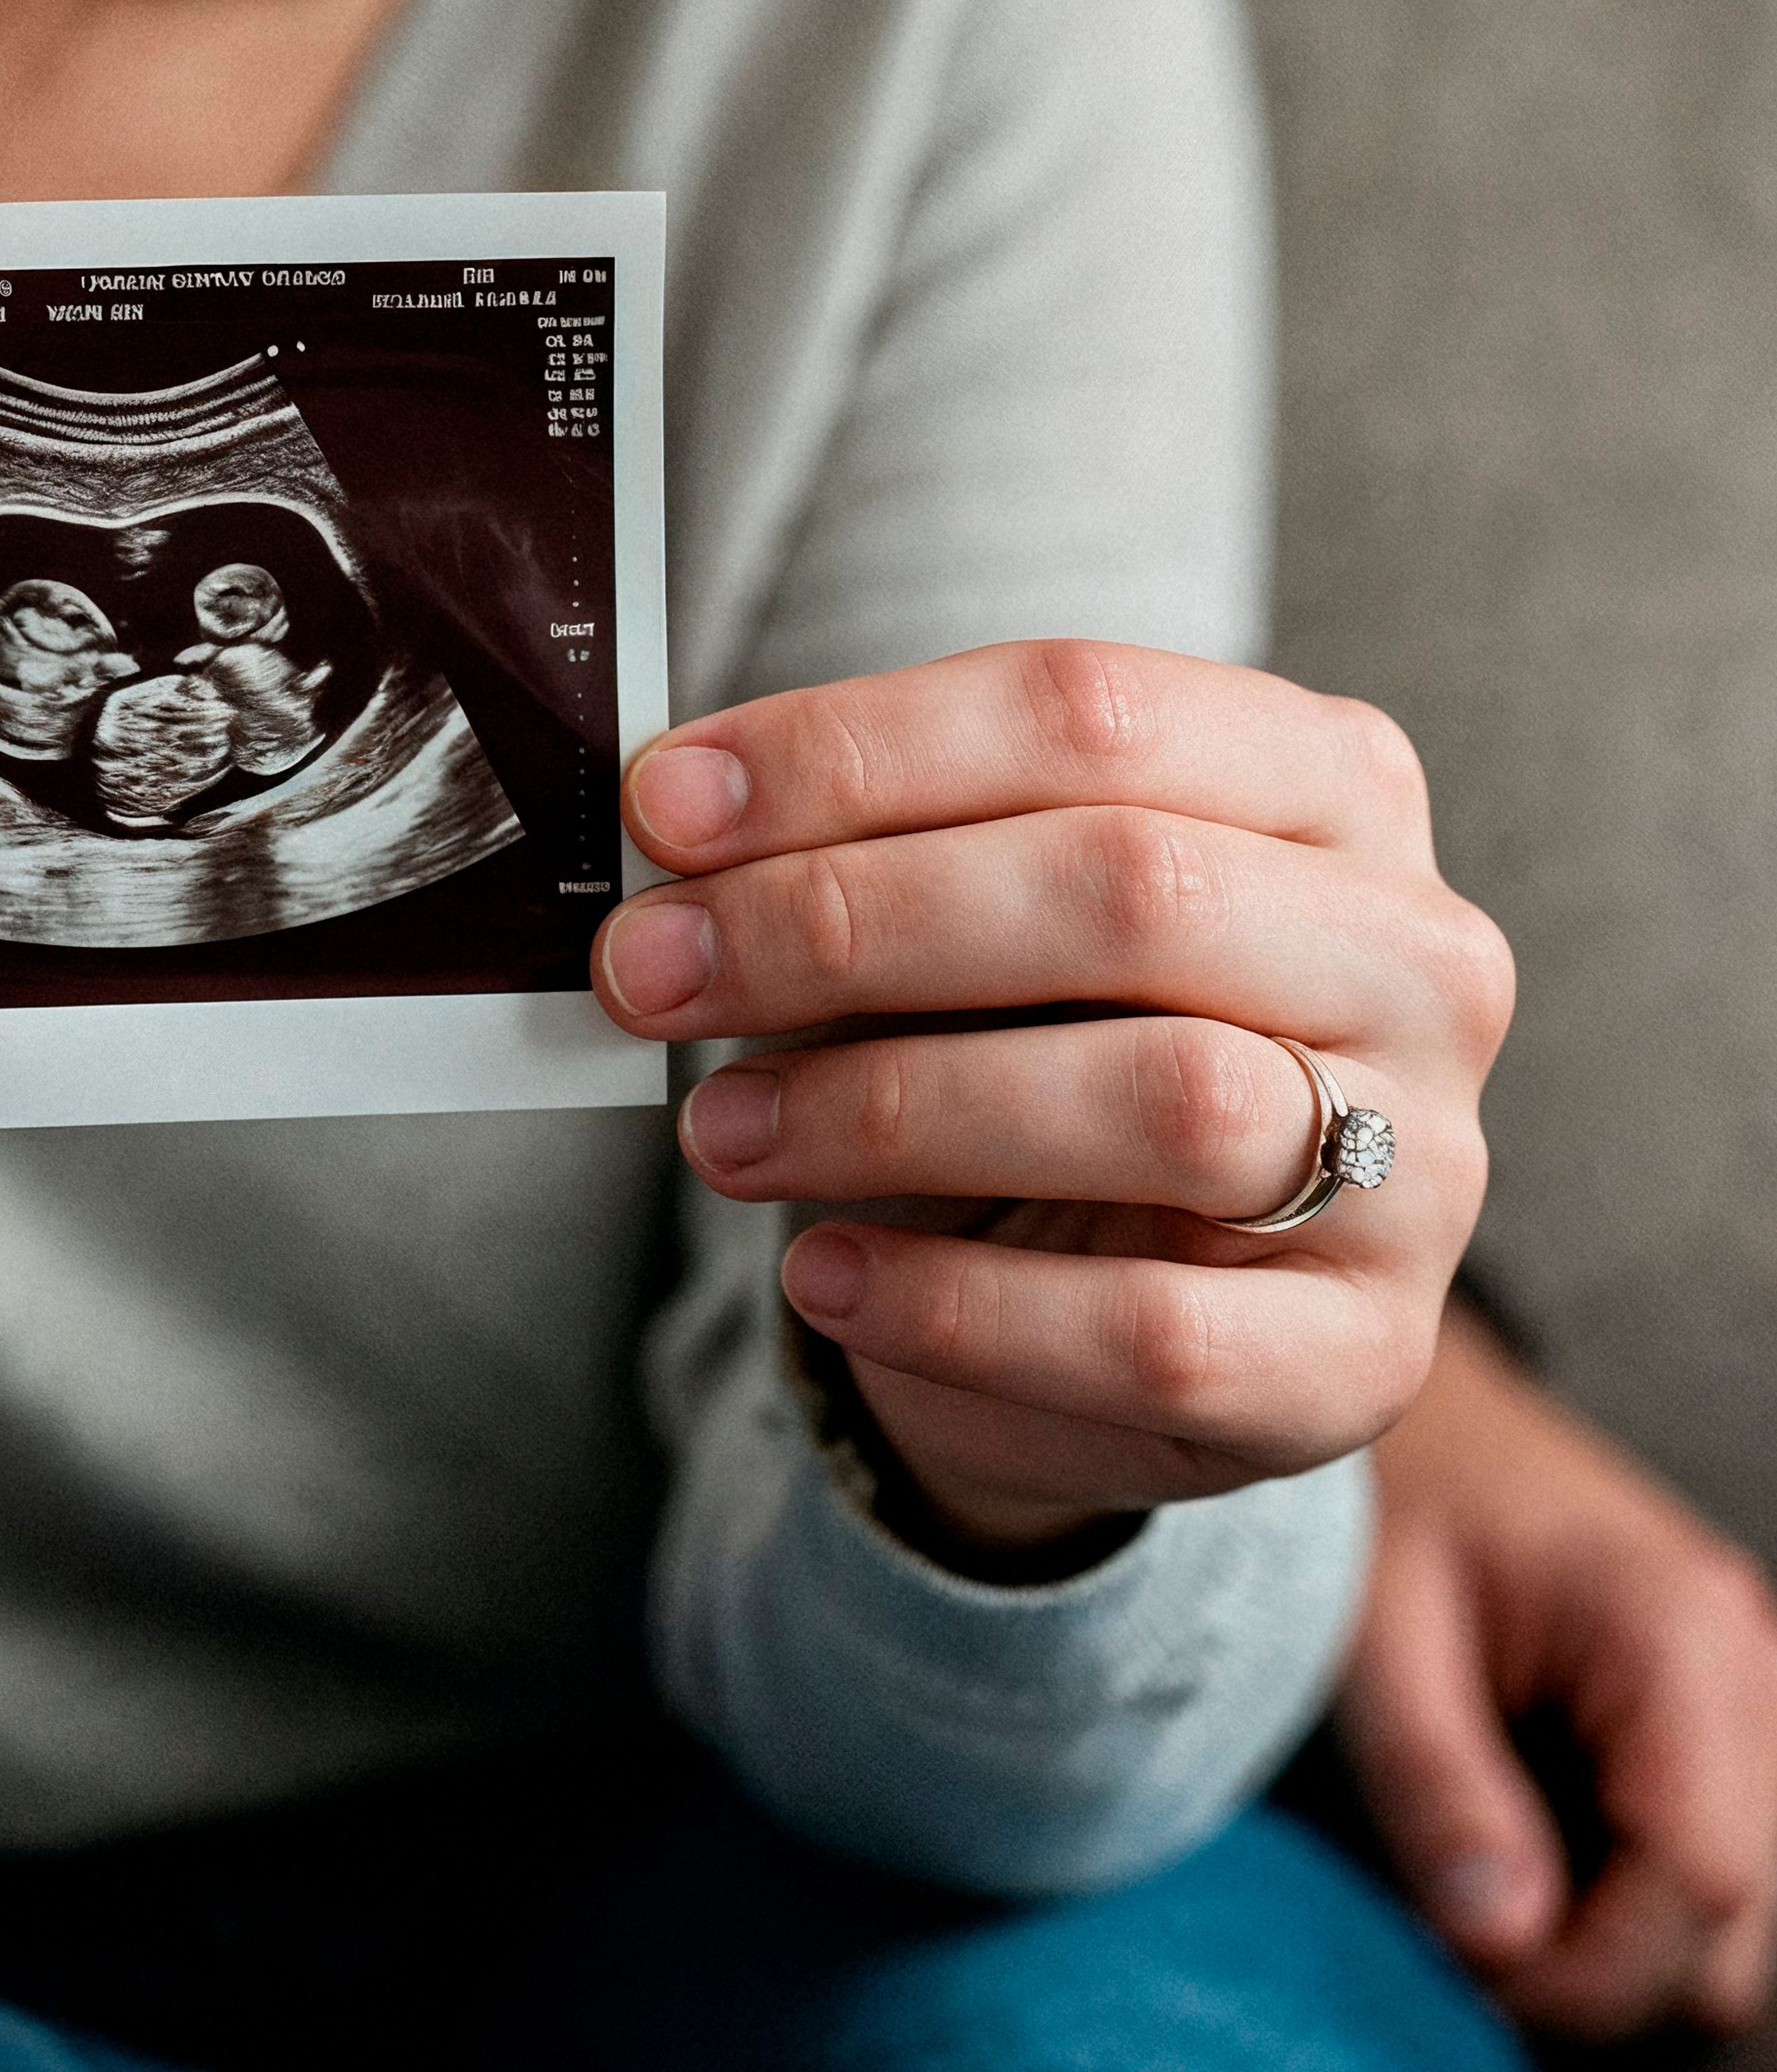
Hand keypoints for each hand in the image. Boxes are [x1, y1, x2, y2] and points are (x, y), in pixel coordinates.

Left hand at [595, 641, 1509, 1558]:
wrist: (1137, 1304)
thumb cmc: (1045, 1050)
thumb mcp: (977, 919)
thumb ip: (862, 850)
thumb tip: (668, 817)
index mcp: (1324, 784)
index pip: (1085, 713)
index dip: (852, 750)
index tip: (662, 805)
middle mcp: (1410, 954)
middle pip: (1125, 887)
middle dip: (844, 921)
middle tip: (648, 970)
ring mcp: (1422, 1165)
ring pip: (1164, 1100)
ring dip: (888, 1110)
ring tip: (715, 1129)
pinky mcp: (1361, 1359)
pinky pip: (1153, 1334)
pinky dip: (954, 1306)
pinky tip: (821, 1277)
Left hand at [1344, 1307, 1776, 2036]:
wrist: (1426, 1410)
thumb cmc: (1390, 1500)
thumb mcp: (1375, 1631)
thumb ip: (1438, 1783)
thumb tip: (1500, 1945)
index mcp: (1675, 1635)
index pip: (1699, 1878)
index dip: (1590, 1967)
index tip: (1469, 1970)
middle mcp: (1755, 1668)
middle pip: (1738, 1925)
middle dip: (1603, 1968)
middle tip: (1457, 1933)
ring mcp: (1760, 1697)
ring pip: (1743, 1919)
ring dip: (1621, 1939)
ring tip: (1485, 1885)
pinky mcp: (1731, 1720)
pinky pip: (1720, 1861)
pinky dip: (1632, 1891)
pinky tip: (1531, 1848)